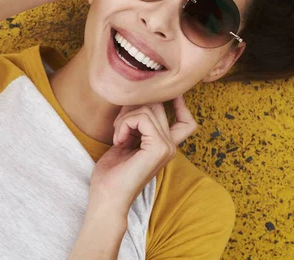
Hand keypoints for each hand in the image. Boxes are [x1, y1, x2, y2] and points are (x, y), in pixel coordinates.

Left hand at [87, 95, 197, 216]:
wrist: (107, 197)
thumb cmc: (111, 173)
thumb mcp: (126, 140)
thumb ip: (136, 124)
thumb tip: (136, 99)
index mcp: (165, 146)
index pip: (186, 122)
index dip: (179, 104)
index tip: (163, 96)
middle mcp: (170, 146)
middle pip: (158, 106)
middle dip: (132, 108)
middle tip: (118, 126)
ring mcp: (167, 147)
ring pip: (149, 109)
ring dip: (125, 118)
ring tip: (118, 137)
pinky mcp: (158, 148)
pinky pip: (142, 118)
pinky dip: (125, 123)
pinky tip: (119, 141)